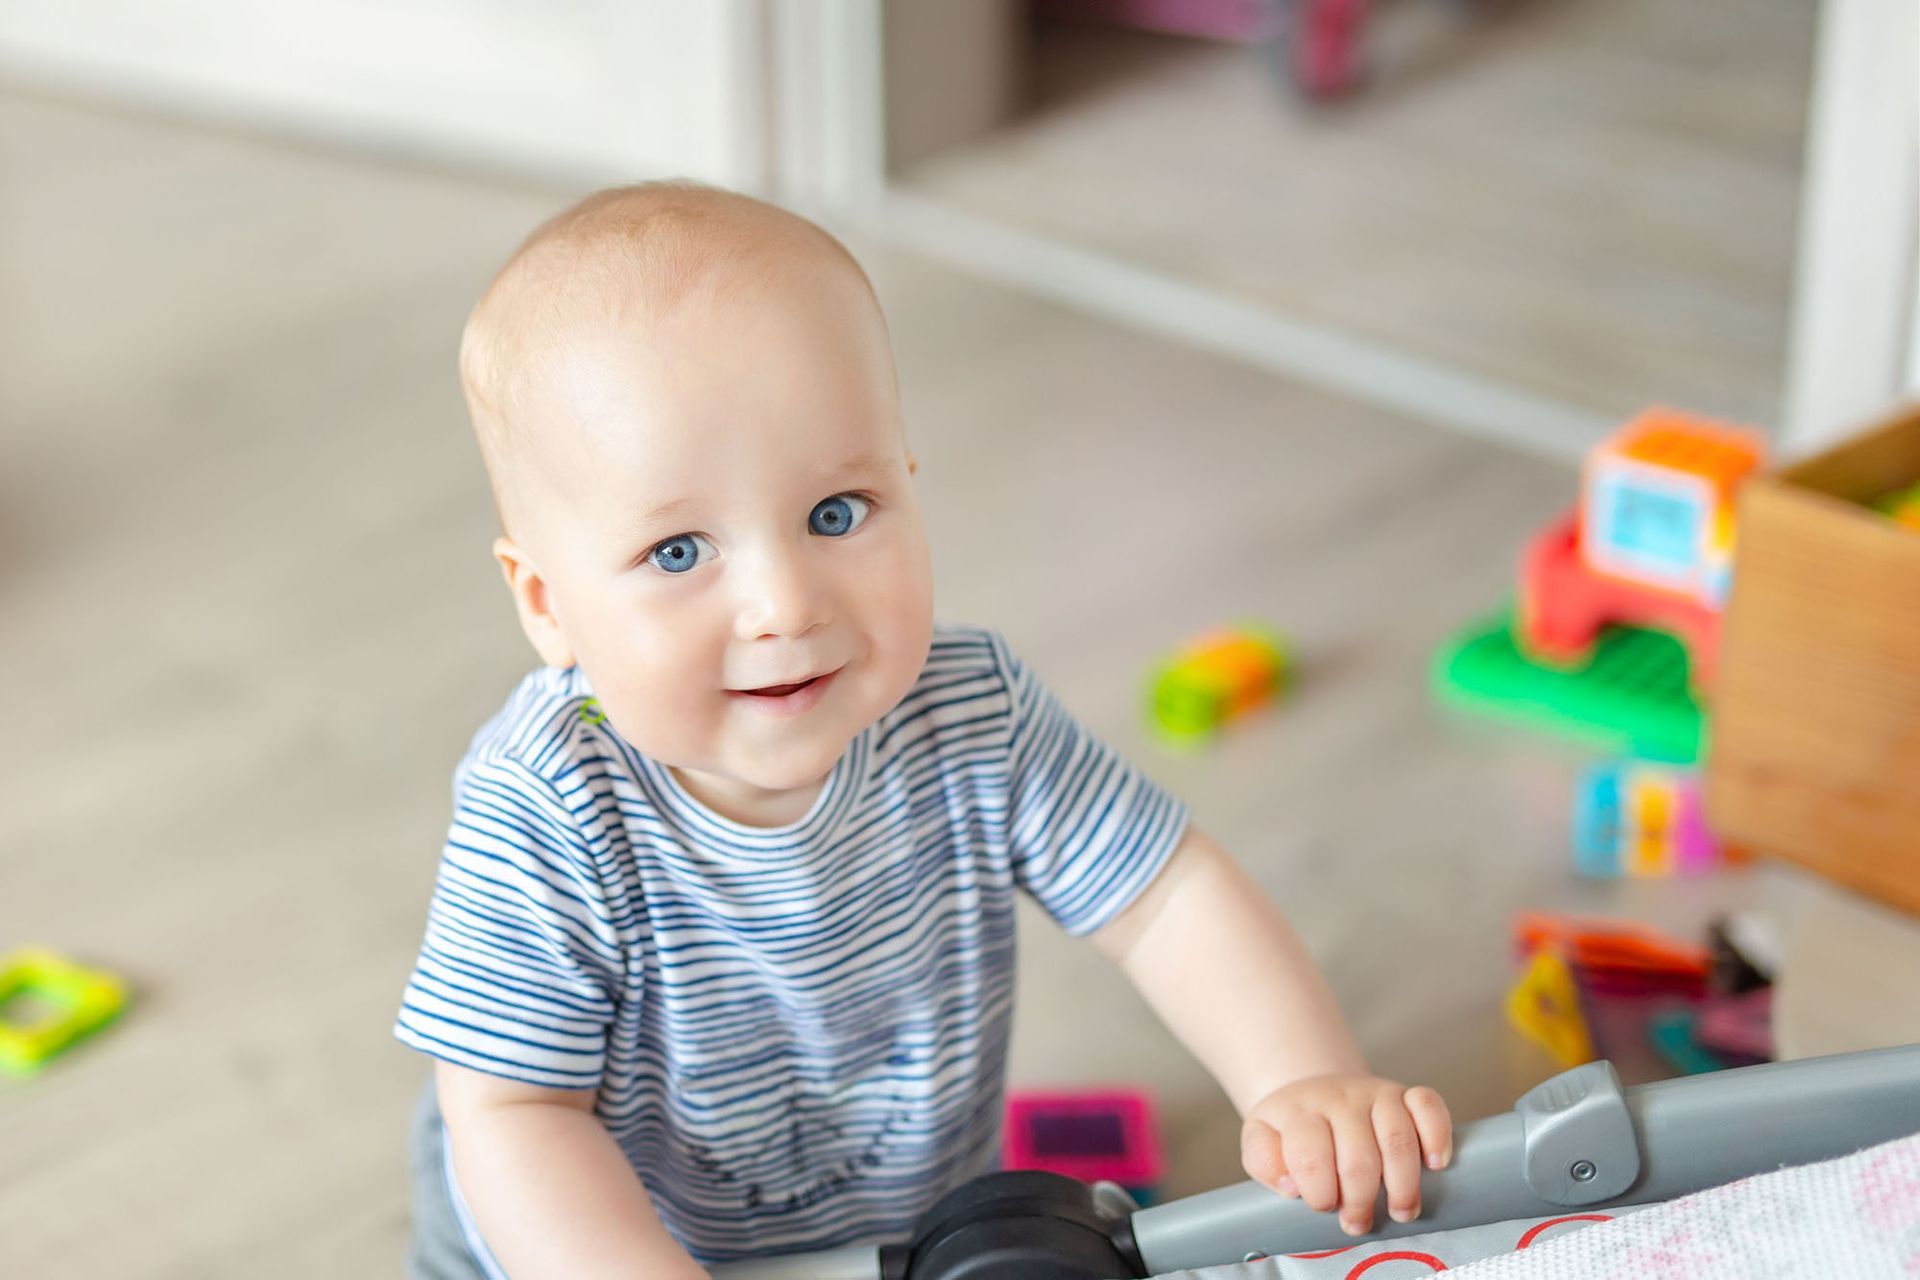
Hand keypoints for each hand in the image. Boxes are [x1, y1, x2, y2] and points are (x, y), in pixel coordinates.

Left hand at [1240, 1075, 1452, 1236]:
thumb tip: (1291, 1186)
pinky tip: (1435, 1164)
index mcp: (1298, 1112)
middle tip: (1358, 1222)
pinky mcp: (1404, 1093)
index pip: (1311, 1156)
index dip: (1320, 1193)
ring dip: (1403, 1185)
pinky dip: (1436, 1135)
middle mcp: (1339, 1098)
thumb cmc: (1291, 1129)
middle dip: (1361, 1201)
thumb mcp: (1261, 1141)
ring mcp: (1375, 1093)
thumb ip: (1265, 1162)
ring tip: (1400, 1212)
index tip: (1325, 1208)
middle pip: (1359, 1158)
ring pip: (1397, 1138)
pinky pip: (1428, 1104)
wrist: (1313, 1092)